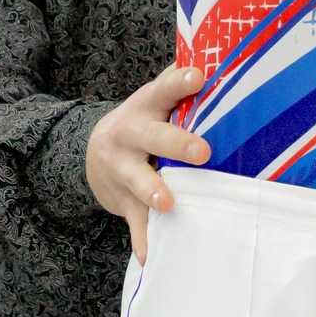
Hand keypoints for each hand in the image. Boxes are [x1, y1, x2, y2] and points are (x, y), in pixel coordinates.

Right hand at [87, 62, 212, 261]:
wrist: (93, 152)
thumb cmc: (146, 121)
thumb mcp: (155, 100)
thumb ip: (180, 85)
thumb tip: (221, 60)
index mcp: (145, 106)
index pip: (164, 89)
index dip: (180, 82)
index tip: (199, 76)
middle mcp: (129, 135)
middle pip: (152, 136)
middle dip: (176, 143)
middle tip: (203, 152)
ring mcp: (122, 169)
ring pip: (137, 180)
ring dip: (152, 191)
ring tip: (168, 202)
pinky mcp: (121, 200)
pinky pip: (134, 221)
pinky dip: (142, 239)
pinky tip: (151, 256)